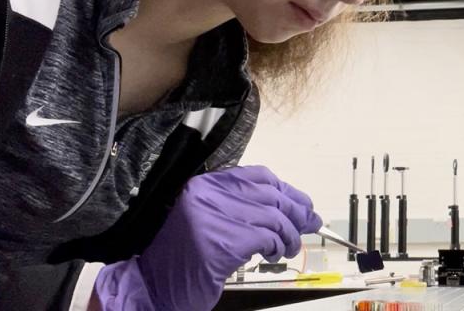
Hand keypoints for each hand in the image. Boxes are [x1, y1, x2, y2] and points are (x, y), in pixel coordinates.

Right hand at [93, 165, 321, 310]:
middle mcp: (206, 195)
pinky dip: (277, 247)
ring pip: (272, 217)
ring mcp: (211, 217)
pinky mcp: (219, 242)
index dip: (287, 189)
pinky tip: (275, 255)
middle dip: (297, 211)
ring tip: (289, 248)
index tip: (302, 203)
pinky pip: (265, 238)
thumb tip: (297, 209)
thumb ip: (247, 209)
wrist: (154, 286)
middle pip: (270, 195)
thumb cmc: (186, 258)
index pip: (258, 175)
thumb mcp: (214, 222)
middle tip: (309, 225)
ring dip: (289, 235)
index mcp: (205, 185)